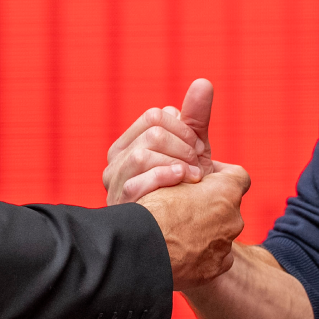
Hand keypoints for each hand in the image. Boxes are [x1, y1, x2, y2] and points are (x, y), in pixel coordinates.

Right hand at [104, 79, 215, 203]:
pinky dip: (167, 176)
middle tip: (198, 165)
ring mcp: (115, 185)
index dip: (183, 128)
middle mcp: (115, 163)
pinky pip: (140, 180)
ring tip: (193, 178)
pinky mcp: (122, 205)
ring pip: (144, 153)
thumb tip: (204, 83)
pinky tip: (183, 181)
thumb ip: (195, 118)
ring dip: (178, 163)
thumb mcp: (192, 151)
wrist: (184, 236)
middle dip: (183, 146)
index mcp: (127, 145)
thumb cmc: (185, 192)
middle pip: (152, 133)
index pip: (155, 116)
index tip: (198, 146)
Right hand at [139, 158, 249, 287]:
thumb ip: (190, 176)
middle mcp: (233, 219)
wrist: (142, 250)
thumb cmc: (153, 211)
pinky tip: (183, 250)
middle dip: (210, 204)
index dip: (222, 174)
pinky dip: (204, 251)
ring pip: (221, 232)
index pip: (238, 176)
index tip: (205, 178)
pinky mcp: (216, 267)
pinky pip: (216, 255)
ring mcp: (226, 246)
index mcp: (226, 192)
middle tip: (184, 206)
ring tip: (179, 231)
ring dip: (206, 228)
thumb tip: (194, 176)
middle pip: (228, 206)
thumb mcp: (169, 178)